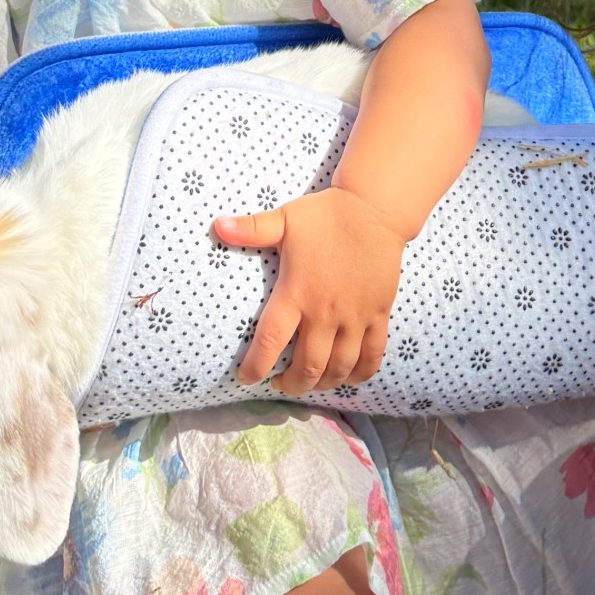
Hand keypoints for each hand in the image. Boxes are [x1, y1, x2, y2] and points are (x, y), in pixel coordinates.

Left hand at [215, 188, 405, 395]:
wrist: (375, 209)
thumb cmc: (326, 215)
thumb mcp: (285, 219)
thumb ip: (252, 228)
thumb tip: (216, 226)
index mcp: (297, 292)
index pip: (271, 341)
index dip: (256, 366)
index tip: (246, 378)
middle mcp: (325, 312)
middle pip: (308, 367)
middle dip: (292, 385)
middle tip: (280, 383)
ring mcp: (355, 316)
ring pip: (339, 368)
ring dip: (323, 384)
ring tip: (311, 382)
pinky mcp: (378, 314)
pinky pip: (372, 356)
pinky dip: (360, 374)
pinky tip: (348, 377)